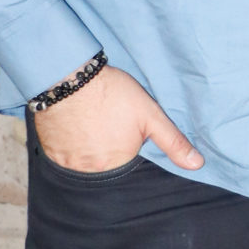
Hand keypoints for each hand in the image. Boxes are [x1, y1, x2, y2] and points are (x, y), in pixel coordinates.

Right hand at [32, 64, 201, 173]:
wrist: (68, 77)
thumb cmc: (112, 94)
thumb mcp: (151, 115)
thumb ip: (174, 142)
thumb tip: (197, 164)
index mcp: (119, 165)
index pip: (129, 168)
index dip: (129, 151)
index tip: (125, 135)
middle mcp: (93, 171)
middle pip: (106, 168)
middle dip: (110, 152)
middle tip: (108, 127)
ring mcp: (69, 164)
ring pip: (84, 164)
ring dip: (89, 150)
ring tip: (93, 127)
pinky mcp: (50, 153)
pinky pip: (64, 158)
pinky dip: (70, 148)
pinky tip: (75, 129)